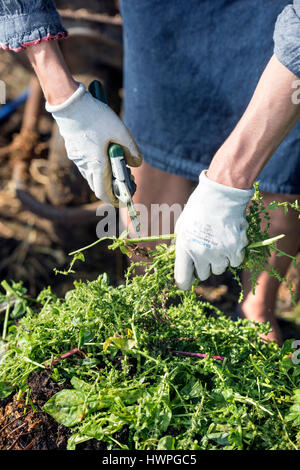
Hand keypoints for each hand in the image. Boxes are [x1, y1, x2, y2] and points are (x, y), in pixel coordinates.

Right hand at [45, 82, 141, 205]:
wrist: (69, 102)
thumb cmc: (96, 116)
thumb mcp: (121, 131)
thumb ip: (132, 150)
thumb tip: (136, 163)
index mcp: (97, 164)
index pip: (103, 193)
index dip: (114, 199)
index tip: (125, 198)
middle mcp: (85, 165)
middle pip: (99, 185)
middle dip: (113, 186)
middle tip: (128, 177)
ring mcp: (77, 158)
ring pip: (92, 175)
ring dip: (105, 175)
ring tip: (119, 162)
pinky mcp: (73, 151)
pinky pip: (87, 165)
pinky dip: (98, 165)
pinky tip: (106, 152)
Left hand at [174, 171, 253, 289]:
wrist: (221, 195)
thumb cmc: (198, 208)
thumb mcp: (182, 226)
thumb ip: (180, 245)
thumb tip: (180, 259)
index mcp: (185, 249)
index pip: (182, 279)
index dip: (184, 283)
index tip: (186, 283)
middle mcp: (202, 254)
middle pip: (202, 275)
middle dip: (203, 265)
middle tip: (205, 251)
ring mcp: (220, 253)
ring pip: (219, 268)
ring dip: (218, 260)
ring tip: (218, 242)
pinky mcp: (236, 249)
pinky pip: (234, 262)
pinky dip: (233, 254)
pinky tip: (229, 240)